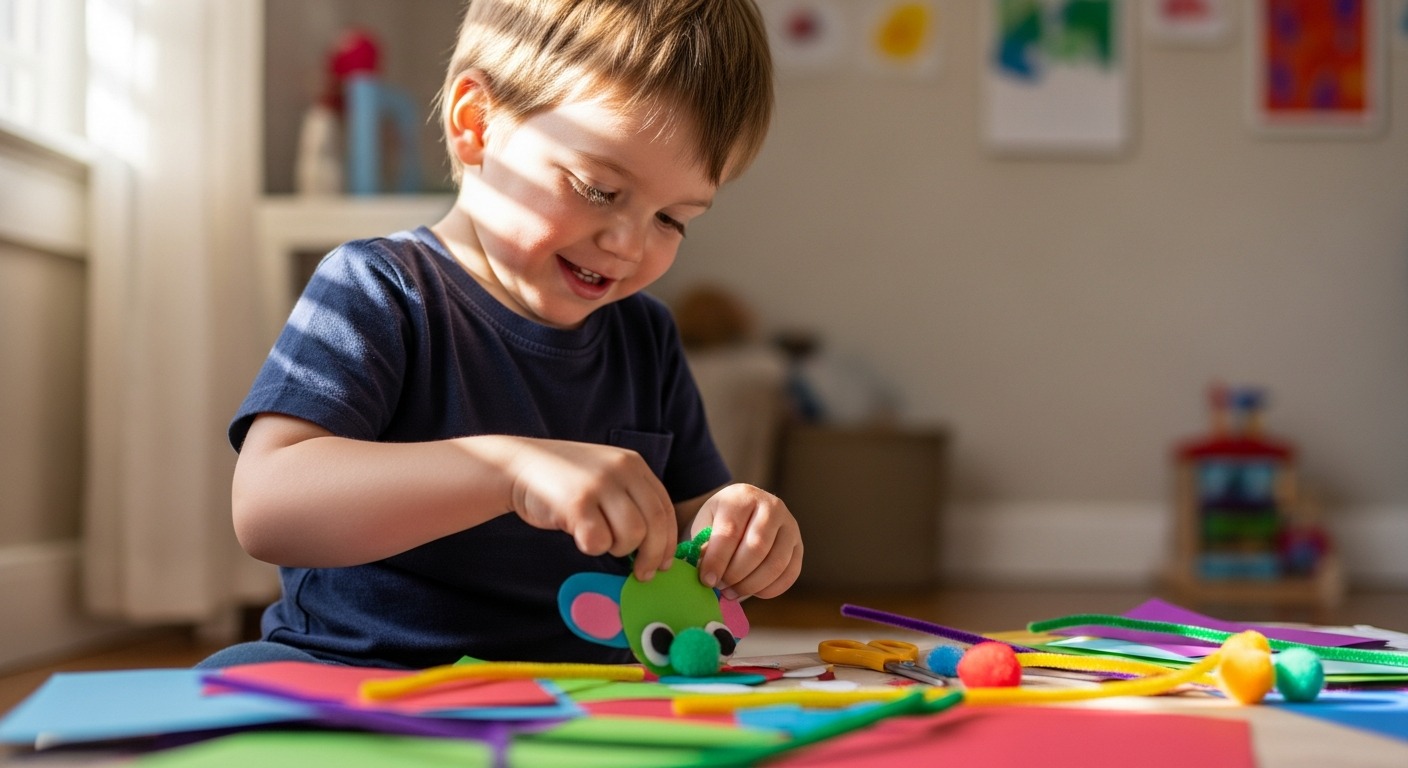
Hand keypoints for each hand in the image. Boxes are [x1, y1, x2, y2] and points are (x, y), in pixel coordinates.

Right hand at [504, 438, 676, 580]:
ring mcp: (599, 485)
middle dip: (653, 556)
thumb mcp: (605, 476)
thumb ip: (630, 499)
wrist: (517, 466)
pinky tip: (579, 534)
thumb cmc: (563, 481)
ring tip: (600, 540)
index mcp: (633, 464)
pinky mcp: (577, 503)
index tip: (664, 563)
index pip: (665, 508)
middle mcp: (621, 470)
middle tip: (643, 574)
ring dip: (618, 549)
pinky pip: (599, 542)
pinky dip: (592, 547)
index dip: (669, 541)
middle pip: (655, 524)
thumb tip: (656, 546)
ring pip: (632, 535)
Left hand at [692, 484, 802, 599]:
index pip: (731, 532)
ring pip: (776, 564)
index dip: (718, 560)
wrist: (745, 512)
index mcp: (743, 497)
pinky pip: (790, 574)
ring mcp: (790, 526)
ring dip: (752, 585)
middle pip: (757, 548)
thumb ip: (705, 547)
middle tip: (720, 587)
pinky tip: (753, 591)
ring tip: (732, 592)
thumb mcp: (706, 524)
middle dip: (736, 574)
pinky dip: (770, 589)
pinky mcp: (799, 546)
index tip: (707, 580)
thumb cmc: (721, 520)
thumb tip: (709, 577)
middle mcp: (772, 507)